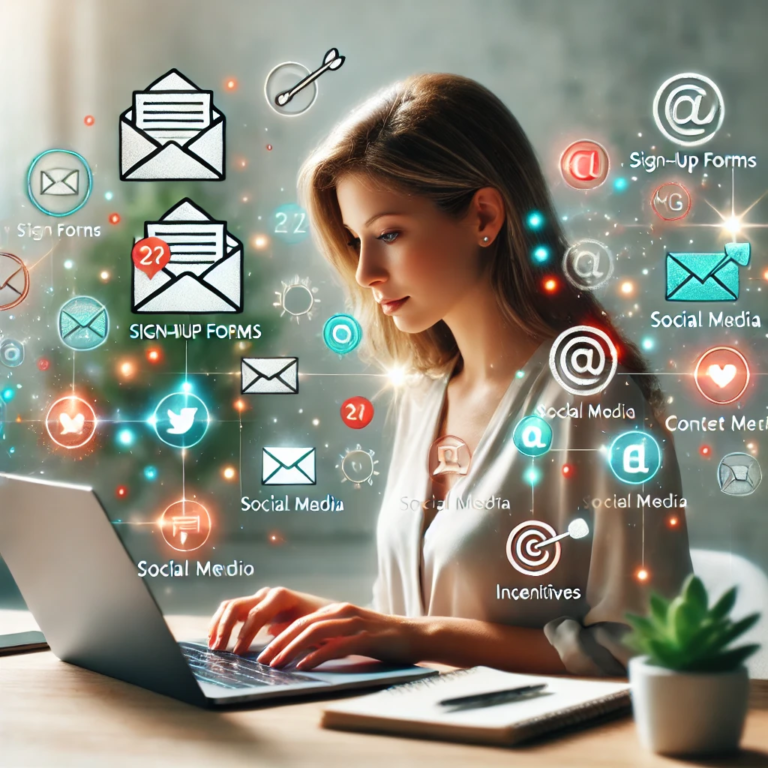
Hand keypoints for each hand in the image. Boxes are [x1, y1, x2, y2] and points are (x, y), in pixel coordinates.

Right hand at [208, 587, 331, 653]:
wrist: (326, 612)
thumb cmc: (321, 622)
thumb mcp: (311, 630)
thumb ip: (293, 637)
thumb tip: (273, 653)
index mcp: (281, 597)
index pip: (256, 613)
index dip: (245, 633)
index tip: (238, 653)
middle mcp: (267, 594)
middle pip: (237, 606)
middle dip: (225, 628)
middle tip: (218, 650)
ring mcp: (259, 598)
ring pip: (230, 606)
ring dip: (218, 625)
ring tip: (213, 646)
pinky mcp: (254, 606)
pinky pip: (232, 611)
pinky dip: (221, 623)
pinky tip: (216, 639)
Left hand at [255, 602, 423, 670]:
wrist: (414, 635)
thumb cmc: (381, 639)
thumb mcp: (351, 633)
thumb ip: (329, 636)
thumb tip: (299, 646)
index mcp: (336, 610)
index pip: (300, 620)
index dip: (279, 635)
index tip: (263, 651)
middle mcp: (342, 612)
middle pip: (302, 625)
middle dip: (279, 643)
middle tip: (262, 661)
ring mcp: (354, 623)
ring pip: (314, 632)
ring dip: (291, 649)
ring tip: (276, 665)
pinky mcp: (365, 637)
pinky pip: (335, 646)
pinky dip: (316, 656)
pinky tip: (303, 667)